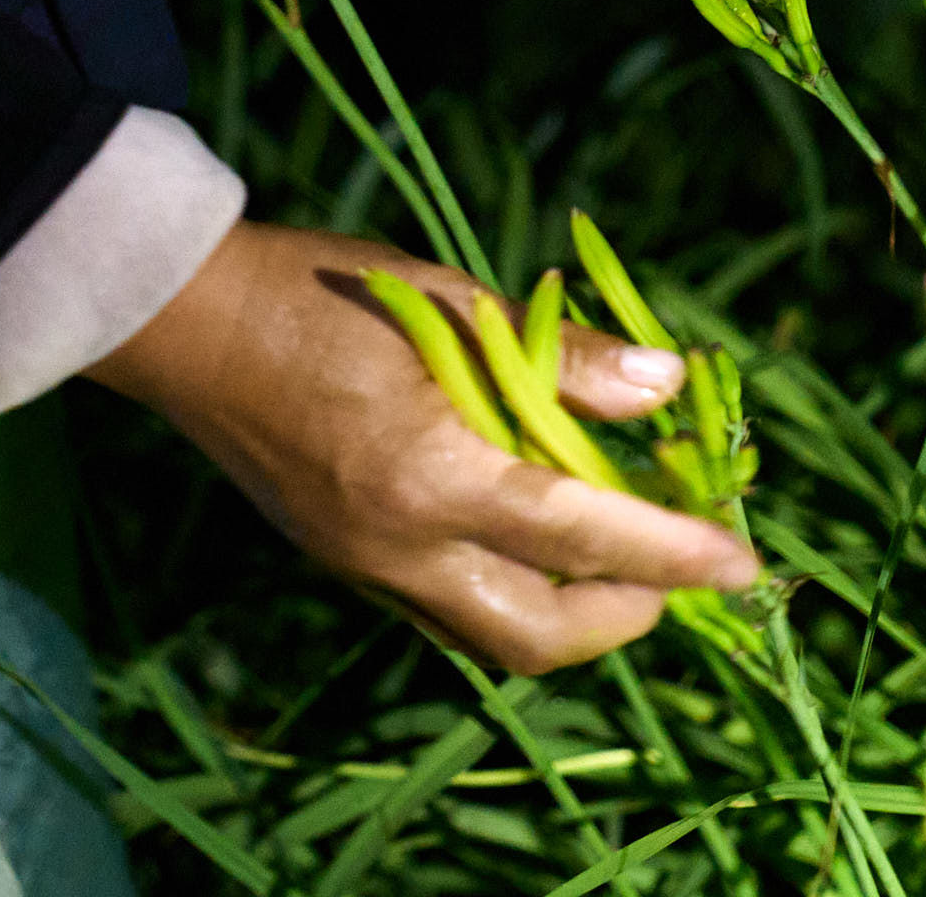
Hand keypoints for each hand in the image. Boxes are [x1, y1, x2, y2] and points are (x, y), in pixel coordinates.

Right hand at [83, 221, 760, 672]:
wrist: (181, 321)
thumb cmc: (316, 288)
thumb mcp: (446, 298)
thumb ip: (561, 354)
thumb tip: (667, 384)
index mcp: (429, 474)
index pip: (583, 534)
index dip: (674, 554)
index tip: (744, 564)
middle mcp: (400, 545)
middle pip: (542, 634)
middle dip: (627, 615)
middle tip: (679, 564)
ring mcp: (366, 565)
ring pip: (495, 637)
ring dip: (572, 614)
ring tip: (617, 554)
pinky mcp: (344, 559)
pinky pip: (449, 608)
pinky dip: (512, 588)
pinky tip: (534, 533)